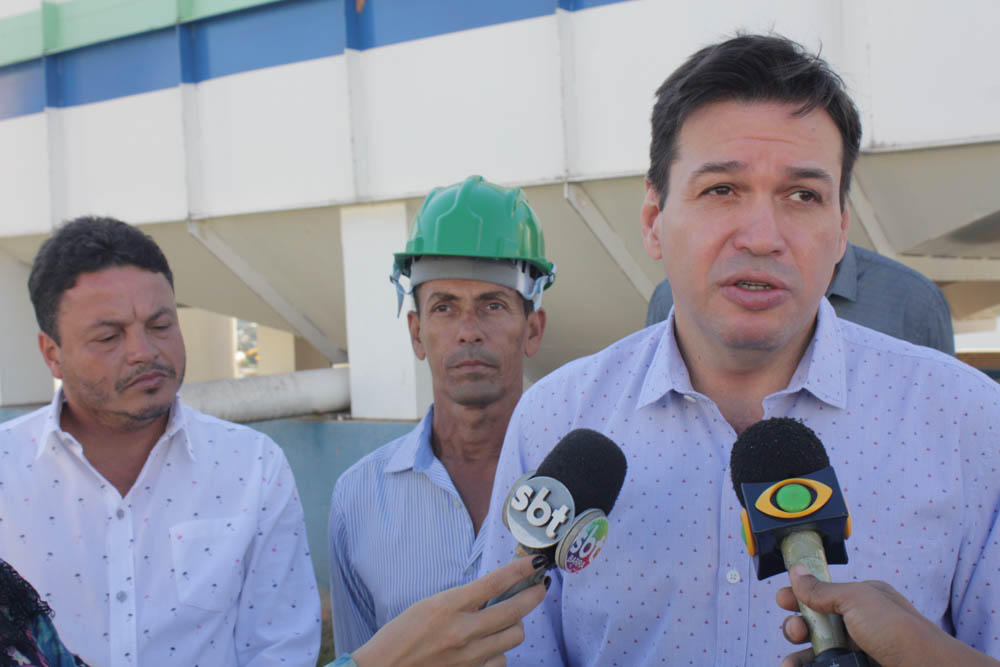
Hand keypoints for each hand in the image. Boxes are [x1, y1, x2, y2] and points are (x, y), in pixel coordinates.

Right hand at [352, 556, 547, 666]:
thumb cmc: (400, 636)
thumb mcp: (429, 606)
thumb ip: (462, 600)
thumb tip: (493, 593)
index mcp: (448, 606)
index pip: (495, 583)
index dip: (521, 570)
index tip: (536, 563)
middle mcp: (463, 631)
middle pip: (515, 610)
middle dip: (534, 594)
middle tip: (540, 587)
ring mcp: (470, 657)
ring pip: (514, 635)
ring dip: (514, 624)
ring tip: (505, 619)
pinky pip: (501, 660)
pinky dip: (499, 651)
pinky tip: (487, 646)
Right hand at [777, 564, 997, 666]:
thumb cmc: (897, 631)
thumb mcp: (857, 599)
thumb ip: (822, 589)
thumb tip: (797, 572)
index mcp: (862, 600)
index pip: (823, 594)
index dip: (800, 596)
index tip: (783, 601)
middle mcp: (859, 626)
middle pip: (815, 625)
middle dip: (796, 627)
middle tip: (796, 631)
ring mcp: (859, 652)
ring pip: (817, 652)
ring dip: (797, 657)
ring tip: (789, 664)